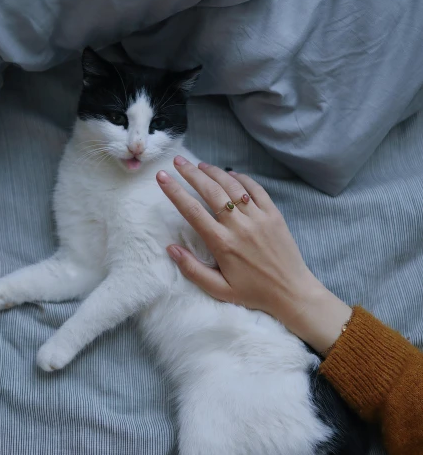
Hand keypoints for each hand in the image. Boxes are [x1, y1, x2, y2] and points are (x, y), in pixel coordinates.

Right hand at [156, 157, 351, 355]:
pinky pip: (256, 190)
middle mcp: (239, 226)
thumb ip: (193, 270)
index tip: (162, 177)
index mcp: (222, 244)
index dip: (175, 191)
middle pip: (210, 191)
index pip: (192, 211)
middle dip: (191, 173)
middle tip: (178, 161)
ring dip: (214, 172)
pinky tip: (230, 174)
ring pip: (232, 186)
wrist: (292, 292)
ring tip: (199, 164)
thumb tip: (171, 248)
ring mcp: (258, 218)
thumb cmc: (253, 293)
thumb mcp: (219, 290)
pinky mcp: (274, 215)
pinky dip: (242, 178)